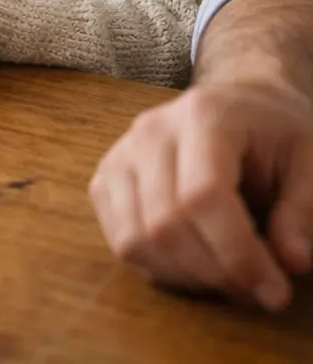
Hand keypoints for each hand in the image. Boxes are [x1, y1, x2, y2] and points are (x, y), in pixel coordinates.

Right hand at [89, 80, 312, 310]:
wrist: (236, 105)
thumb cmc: (273, 134)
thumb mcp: (310, 162)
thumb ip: (302, 210)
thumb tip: (290, 262)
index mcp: (203, 116)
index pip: (203, 195)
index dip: (238, 254)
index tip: (275, 291)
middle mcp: (151, 130)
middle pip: (165, 222)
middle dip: (215, 273)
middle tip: (256, 293)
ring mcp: (121, 153)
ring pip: (136, 237)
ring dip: (185, 277)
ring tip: (226, 280)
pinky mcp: (106, 176)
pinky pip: (119, 238)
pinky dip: (156, 268)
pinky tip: (192, 266)